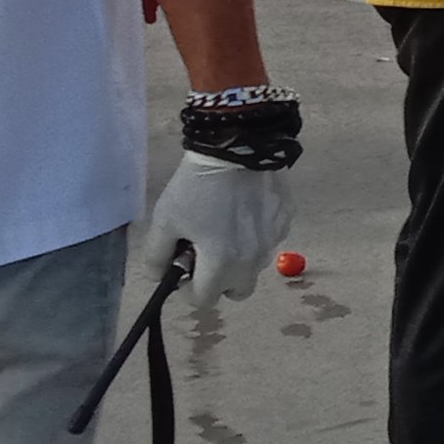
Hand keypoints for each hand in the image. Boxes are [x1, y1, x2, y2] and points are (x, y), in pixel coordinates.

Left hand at [145, 153, 290, 319]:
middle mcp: (253, 260)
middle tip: (206, 253)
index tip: (182, 269)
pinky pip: (268, 239)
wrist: (238, 144)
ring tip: (225, 225)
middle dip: (218, 281)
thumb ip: (157, 257)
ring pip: (254, 266)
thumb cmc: (197, 185)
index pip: (203, 300)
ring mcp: (274, 240)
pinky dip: (255, 234)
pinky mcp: (286, 220)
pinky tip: (243, 207)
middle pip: (235, 292)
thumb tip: (161, 276)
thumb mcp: (165, 220)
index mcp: (222, 264)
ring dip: (239, 258)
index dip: (187, 289)